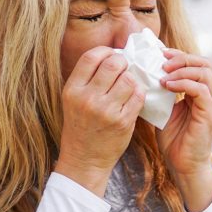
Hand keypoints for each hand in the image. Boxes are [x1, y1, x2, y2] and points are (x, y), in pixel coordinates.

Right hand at [57, 47, 144, 195]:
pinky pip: (138, 96)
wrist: (84, 159)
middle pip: (113, 64)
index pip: (91, 57)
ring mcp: (106, 111)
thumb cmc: (80, 126)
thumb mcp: (73, 100)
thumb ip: (87, 79)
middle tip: (124, 69)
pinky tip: (134, 97)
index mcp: (72, 90)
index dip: (106, 52)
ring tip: (128, 86)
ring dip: (132, 79)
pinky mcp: (122, 122)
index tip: (112, 56)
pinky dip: (139, 93)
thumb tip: (111, 55)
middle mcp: (87, 98)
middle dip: (122, 63)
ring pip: (129, 79)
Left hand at [157, 49, 211, 211]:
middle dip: (182, 58)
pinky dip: (183, 83)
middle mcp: (210, 97)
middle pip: (205, 63)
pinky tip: (167, 86)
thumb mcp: (165, 111)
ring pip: (205, 73)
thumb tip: (144, 76)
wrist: (183, 167)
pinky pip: (201, 90)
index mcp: (201, 94)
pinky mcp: (209, 114)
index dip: (180, 56)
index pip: (197, 65)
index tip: (160, 54)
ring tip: (163, 74)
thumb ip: (162, 94)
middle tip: (162, 61)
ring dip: (182, 69)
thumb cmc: (174, 142)